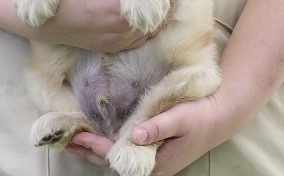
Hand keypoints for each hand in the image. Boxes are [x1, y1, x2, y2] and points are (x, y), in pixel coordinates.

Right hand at [18, 0, 196, 52]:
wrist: (41, 22)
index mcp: (117, 11)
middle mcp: (122, 30)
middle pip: (160, 9)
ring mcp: (119, 41)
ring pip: (155, 24)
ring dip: (168, 4)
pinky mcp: (115, 45)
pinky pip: (143, 35)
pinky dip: (156, 21)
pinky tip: (161, 8)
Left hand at [65, 93, 230, 174]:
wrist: (220, 117)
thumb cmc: (200, 117)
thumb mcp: (179, 118)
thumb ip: (157, 127)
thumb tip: (134, 136)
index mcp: (154, 163)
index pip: (116, 157)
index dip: (95, 146)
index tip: (79, 135)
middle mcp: (149, 167)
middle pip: (110, 162)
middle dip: (87, 151)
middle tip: (63, 139)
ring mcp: (150, 161)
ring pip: (115, 158)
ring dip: (94, 150)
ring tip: (73, 140)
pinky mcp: (151, 152)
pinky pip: (123, 152)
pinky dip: (106, 146)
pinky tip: (96, 137)